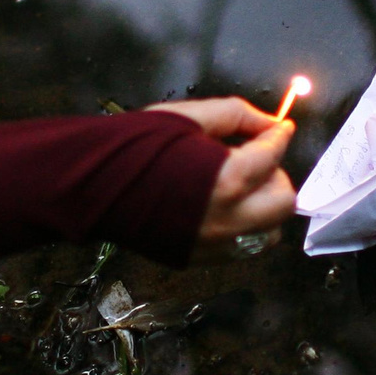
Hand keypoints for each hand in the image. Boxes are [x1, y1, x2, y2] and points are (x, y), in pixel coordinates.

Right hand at [145, 97, 297, 260]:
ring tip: (238, 187)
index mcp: (228, 180)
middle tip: (255, 160)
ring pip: (268, 233)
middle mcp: (227, 220)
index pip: (273, 155)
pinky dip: (241, 226)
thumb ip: (237, 116)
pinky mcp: (199, 258)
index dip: (278, 135)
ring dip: (263, 207)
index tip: (278, 128)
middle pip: (283, 203)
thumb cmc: (135, 145)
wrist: (92, 183)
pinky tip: (219, 205)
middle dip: (276, 176)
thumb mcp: (189, 116)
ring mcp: (214, 245)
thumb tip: (270, 123)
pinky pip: (239, 246)